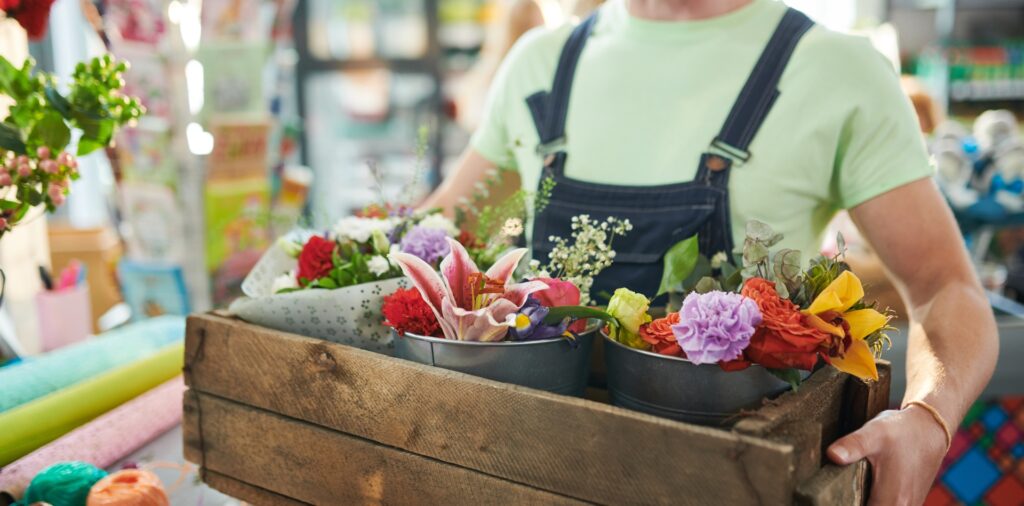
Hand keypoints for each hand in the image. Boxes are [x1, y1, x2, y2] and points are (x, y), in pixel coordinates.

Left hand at [827, 407, 947, 505]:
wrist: (930, 428)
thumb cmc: (902, 431)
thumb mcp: (873, 433)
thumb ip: (852, 445)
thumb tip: (833, 455)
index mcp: (892, 498)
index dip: (845, 505)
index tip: (833, 498)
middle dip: (855, 502)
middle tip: (837, 493)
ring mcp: (909, 505)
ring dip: (866, 501)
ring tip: (852, 488)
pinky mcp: (911, 501)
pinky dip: (878, 501)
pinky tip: (866, 489)